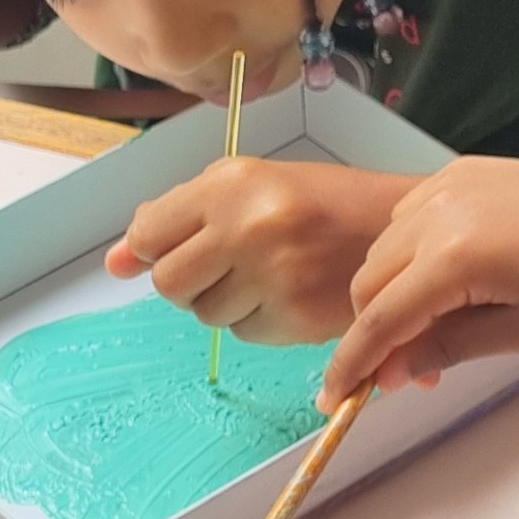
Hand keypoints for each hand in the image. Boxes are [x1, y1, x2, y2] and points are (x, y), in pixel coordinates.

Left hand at [104, 160, 414, 345]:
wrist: (404, 235)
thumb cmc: (327, 206)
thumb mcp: (252, 188)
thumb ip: (180, 217)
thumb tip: (114, 264)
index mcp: (232, 183)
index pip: (150, 233)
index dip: (152, 250)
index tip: (173, 252)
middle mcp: (246, 228)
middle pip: (170, 283)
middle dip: (189, 284)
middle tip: (228, 269)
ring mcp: (270, 276)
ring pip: (207, 314)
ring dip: (228, 304)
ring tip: (270, 278)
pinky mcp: (293, 318)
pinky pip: (245, 334)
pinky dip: (261, 322)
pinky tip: (292, 297)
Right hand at [319, 157, 518, 409]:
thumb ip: (447, 349)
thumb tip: (391, 374)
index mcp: (451, 260)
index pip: (379, 321)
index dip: (352, 365)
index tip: (335, 400)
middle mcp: (434, 216)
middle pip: (368, 284)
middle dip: (375, 331)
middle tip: (412, 370)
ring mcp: (442, 188)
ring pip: (381, 251)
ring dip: (390, 293)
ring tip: (436, 325)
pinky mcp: (455, 174)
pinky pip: (406, 220)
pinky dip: (408, 254)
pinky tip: (447, 277)